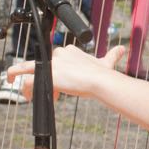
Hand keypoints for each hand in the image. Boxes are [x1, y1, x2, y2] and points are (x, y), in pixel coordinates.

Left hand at [7, 44, 125, 101]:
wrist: (100, 81)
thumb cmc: (103, 74)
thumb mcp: (107, 62)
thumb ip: (112, 55)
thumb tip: (122, 49)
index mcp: (69, 50)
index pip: (57, 59)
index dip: (58, 73)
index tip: (63, 86)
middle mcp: (58, 54)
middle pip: (43, 65)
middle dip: (45, 79)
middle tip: (50, 92)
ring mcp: (51, 64)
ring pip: (27, 68)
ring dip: (28, 84)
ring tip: (29, 96)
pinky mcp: (45, 75)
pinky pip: (27, 81)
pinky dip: (27, 91)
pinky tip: (30, 99)